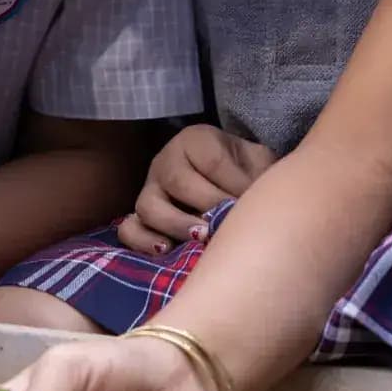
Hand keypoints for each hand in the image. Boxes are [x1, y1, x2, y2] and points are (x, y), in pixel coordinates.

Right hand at [116, 124, 273, 256]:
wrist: (228, 185)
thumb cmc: (245, 173)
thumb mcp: (258, 163)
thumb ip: (263, 174)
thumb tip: (261, 200)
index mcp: (196, 140)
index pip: (212, 160)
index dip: (234, 185)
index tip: (254, 203)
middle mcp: (167, 160)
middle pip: (178, 180)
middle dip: (209, 204)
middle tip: (230, 223)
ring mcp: (149, 190)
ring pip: (149, 206)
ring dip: (177, 224)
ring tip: (202, 237)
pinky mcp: (139, 217)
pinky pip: (128, 229)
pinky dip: (143, 241)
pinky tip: (167, 251)